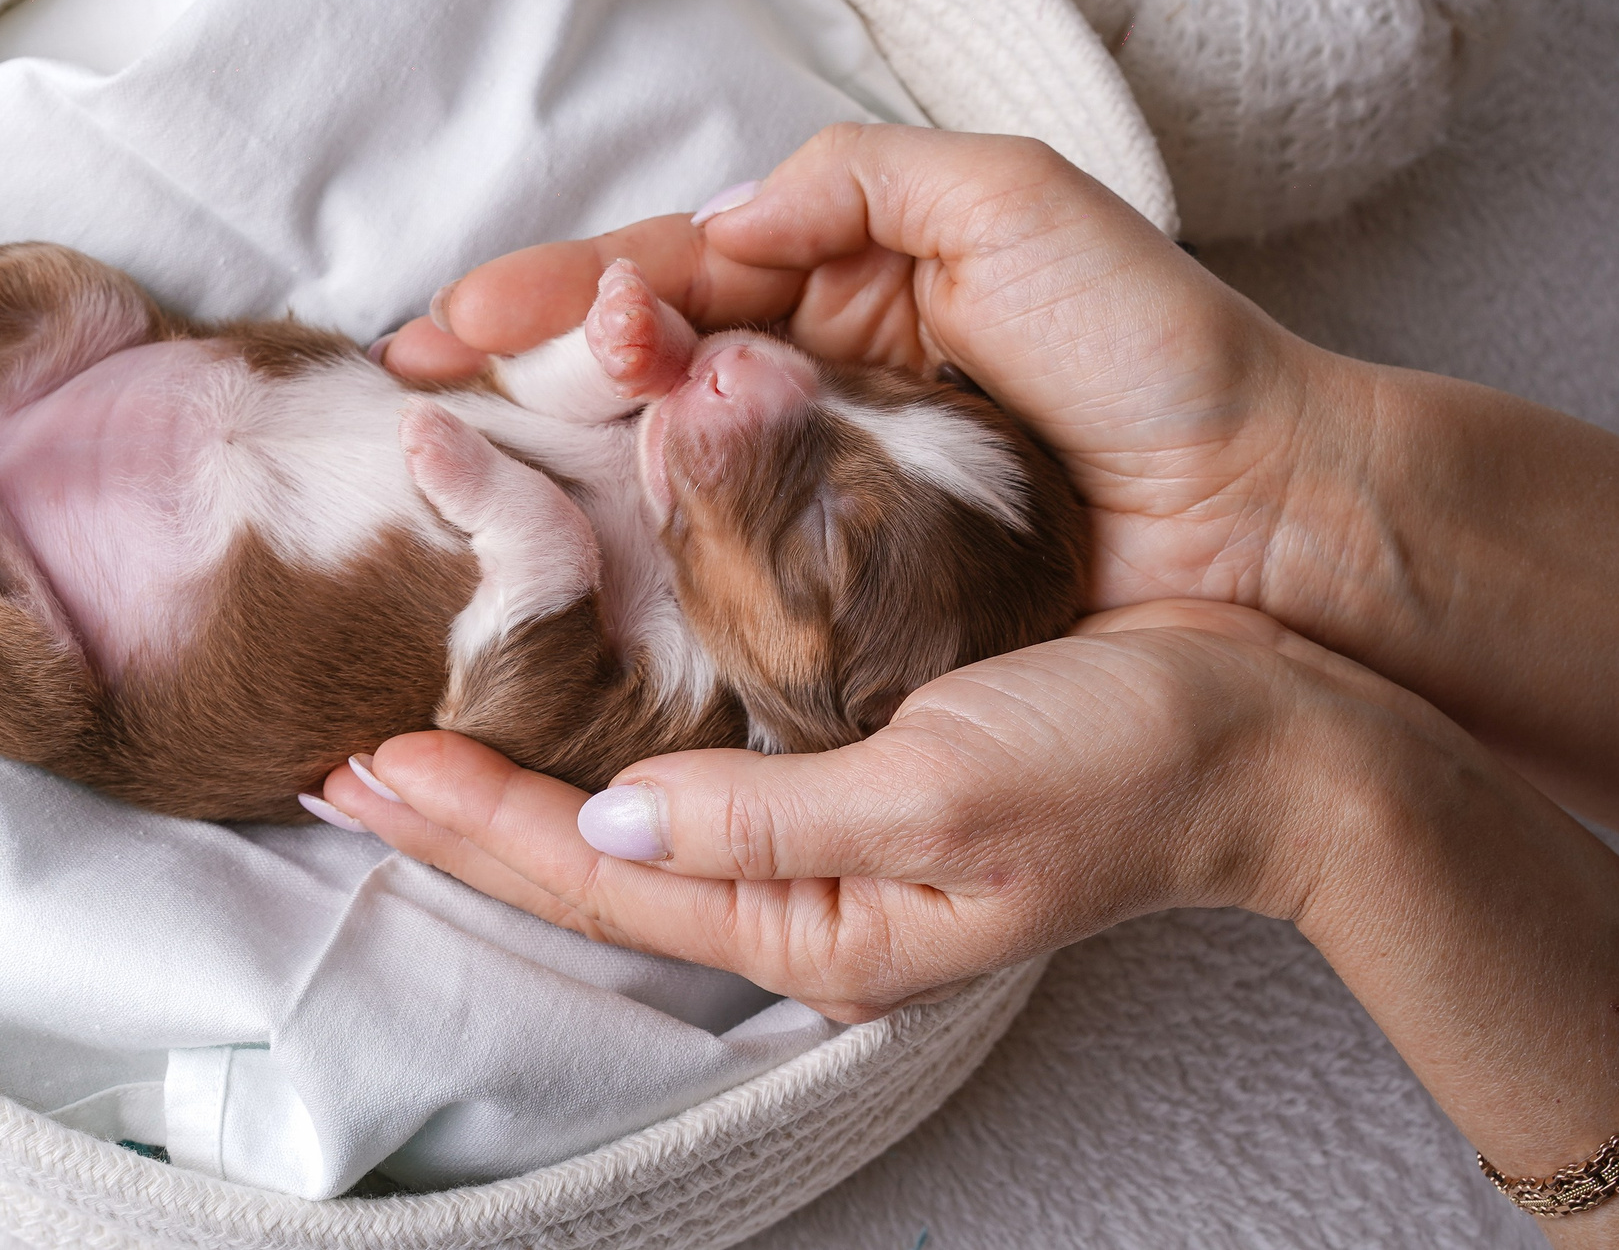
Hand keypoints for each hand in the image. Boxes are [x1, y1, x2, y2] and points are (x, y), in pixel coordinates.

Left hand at [322, 600, 1365, 1020]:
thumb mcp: (944, 793)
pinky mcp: (859, 774)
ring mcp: (831, 842)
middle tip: (337, 762)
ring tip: (411, 736)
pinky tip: (563, 698)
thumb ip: (770, 817)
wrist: (1281, 740)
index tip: (359, 764)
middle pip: (587, 862)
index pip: (597, 878)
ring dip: (516, 777)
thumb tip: (606, 822)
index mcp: (820, 920)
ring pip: (629, 818)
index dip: (472, 820)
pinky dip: (605, 734)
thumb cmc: (1132, 760)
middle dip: (461, 811)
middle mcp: (807, 894)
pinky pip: (694, 770)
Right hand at [385, 123, 1351, 614]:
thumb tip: (703, 226)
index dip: (553, 293)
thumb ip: (852, 179)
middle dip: (526, 366)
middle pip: (637, 364)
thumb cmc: (1153, 351)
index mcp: (844, 278)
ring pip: (666, 457)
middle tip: (424, 388)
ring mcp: (827, 481)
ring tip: (474, 452)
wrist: (1272, 515)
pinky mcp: (852, 582)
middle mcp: (816, 377)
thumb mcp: (1008, 200)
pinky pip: (726, 554)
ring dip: (569, 449)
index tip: (447, 323)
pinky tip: (573, 551)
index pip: (668, 271)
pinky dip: (645, 548)